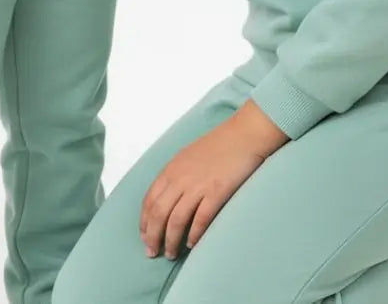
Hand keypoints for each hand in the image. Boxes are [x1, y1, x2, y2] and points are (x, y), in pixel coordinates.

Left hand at [140, 100, 287, 258]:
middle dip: (152, 236)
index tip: (144, 236)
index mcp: (171, 169)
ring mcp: (198, 185)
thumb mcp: (187, 156)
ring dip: (170, 240)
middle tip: (152, 252)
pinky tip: (191, 244)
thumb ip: (175, 176)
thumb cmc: (217, 145)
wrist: (243, 134)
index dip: (144, 222)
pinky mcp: (216, 192)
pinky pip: (200, 219)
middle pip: (158, 213)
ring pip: (176, 220)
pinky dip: (193, 234)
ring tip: (170, 254)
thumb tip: (166, 199)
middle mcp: (180, 178)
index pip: (149, 200)